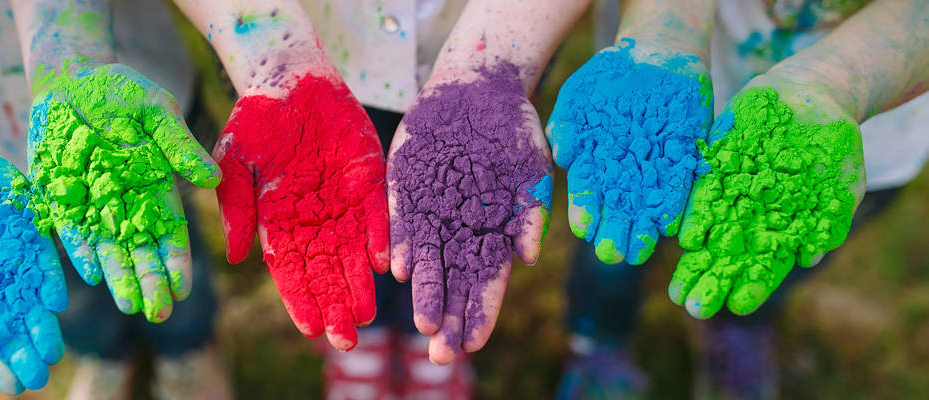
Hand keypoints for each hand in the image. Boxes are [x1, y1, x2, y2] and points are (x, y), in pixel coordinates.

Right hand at [0, 142, 67, 394]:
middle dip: (25, 349)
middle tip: (40, 374)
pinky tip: (56, 300)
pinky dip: (48, 276)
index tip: (12, 386)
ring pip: (31, 295)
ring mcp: (11, 252)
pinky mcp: (26, 224)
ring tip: (53, 349)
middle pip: (12, 321)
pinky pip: (40, 254)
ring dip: (42, 322)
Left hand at [28, 63, 220, 321]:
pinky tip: (91, 272)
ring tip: (128, 305)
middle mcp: (124, 201)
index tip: (183, 287)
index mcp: (155, 184)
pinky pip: (69, 229)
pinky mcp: (58, 197)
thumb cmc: (122, 92)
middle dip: (150, 280)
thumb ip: (179, 144)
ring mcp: (90, 203)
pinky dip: (80, 250)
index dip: (176, 260)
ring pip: (107, 248)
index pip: (169, 230)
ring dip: (118, 277)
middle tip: (158, 312)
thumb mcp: (157, 111)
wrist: (70, 79)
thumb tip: (212, 179)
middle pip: (140, 248)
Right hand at [214, 66, 388, 351]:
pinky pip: (377, 213)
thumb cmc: (253, 121)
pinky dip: (380, 237)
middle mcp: (314, 217)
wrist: (288, 78)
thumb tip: (234, 256)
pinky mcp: (368, 178)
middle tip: (347, 338)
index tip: (311, 328)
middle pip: (325, 270)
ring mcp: (343, 200)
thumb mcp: (234, 163)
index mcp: (279, 219)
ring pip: (353, 252)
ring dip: (360, 284)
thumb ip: (235, 207)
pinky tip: (384, 263)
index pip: (291, 269)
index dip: (301, 299)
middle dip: (335, 304)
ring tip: (368, 315)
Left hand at [387, 63, 552, 363]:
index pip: (485, 285)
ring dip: (424, 291)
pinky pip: (401, 221)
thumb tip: (527, 256)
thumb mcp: (531, 168)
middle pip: (452, 283)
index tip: (474, 342)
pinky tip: (400, 268)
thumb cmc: (513, 133)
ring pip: (425, 261)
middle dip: (448, 318)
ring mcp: (429, 213)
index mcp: (489, 235)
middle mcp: (456, 231)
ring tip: (423, 323)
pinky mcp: (404, 189)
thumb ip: (531, 211)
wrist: (477, 90)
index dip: (481, 314)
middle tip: (441, 353)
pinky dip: (401, 244)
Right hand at [546, 38, 712, 264]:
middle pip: (616, 211)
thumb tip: (563, 157)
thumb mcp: (581, 96)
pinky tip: (670, 228)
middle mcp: (622, 175)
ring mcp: (653, 172)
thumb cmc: (610, 76)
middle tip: (611, 254)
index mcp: (593, 164)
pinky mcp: (684, 164)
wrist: (656, 57)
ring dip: (642, 233)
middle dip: (613, 234)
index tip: (584, 229)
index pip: (586, 195)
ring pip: (646, 210)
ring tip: (639, 253)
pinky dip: (675, 211)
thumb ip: (568, 126)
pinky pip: (680, 192)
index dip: (584, 213)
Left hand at [670, 72, 865, 318]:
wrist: (810, 94)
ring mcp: (729, 193)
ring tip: (676, 292)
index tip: (738, 307)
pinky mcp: (714, 168)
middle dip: (711, 283)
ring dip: (693, 264)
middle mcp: (751, 216)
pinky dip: (694, 220)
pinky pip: (701, 198)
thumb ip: (829, 222)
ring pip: (708, 237)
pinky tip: (685, 240)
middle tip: (694, 307)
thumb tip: (810, 258)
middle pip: (728, 258)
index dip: (751, 287)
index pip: (763, 266)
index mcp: (780, 228)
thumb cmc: (831, 144)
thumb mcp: (840, 183)